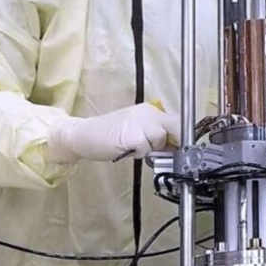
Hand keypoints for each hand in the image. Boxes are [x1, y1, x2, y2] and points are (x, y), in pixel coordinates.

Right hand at [47, 103, 179, 162]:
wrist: (84, 135)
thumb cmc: (111, 136)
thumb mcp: (137, 132)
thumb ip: (157, 137)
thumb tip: (176, 149)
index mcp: (150, 111)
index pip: (178, 120)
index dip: (182, 136)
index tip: (181, 147)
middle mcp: (147, 112)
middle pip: (175, 127)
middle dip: (170, 142)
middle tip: (155, 150)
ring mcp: (140, 122)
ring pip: (160, 139)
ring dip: (151, 149)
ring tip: (134, 148)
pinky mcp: (132, 134)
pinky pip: (146, 149)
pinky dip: (140, 154)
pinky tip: (127, 149)